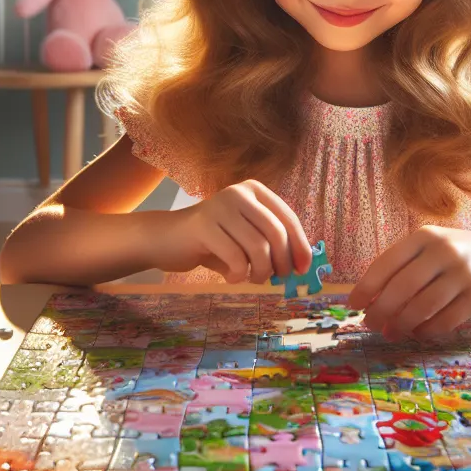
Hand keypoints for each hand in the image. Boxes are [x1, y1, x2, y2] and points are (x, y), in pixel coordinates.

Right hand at [157, 180, 312, 283]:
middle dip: (281, 262)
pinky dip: (238, 274)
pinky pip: (235, 257)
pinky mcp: (203, 225)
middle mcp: (239, 193)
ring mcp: (220, 206)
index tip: (303, 269)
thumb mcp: (245, 236)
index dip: (300, 245)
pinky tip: (231, 277)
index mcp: (254, 191)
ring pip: (258, 247)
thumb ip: (270, 244)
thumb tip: (301, 266)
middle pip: (276, 232)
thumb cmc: (212, 241)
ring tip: (251, 279)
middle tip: (276, 279)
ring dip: (260, 272)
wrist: (166, 239)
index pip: (287, 218)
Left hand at [348, 226, 470, 340]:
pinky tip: (417, 333)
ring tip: (390, 332)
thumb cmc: (456, 253)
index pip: (387, 263)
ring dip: (401, 324)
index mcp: (425, 236)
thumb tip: (369, 299)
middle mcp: (444, 252)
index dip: (366, 287)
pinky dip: (426, 331)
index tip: (353, 305)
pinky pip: (445, 321)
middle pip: (403, 287)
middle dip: (381, 310)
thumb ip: (402, 266)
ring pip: (423, 307)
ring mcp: (463, 275)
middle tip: (369, 324)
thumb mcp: (430, 247)